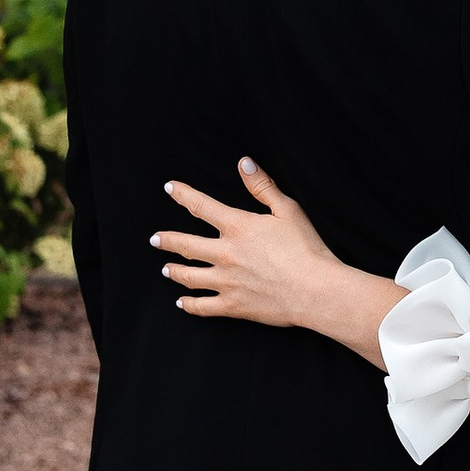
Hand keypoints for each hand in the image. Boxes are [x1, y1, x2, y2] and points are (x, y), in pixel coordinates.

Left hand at [152, 161, 404, 364]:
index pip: (201, 206)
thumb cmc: (307, 249)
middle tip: (155, 239)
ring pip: (189, 277)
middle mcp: (225, 254)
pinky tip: (182, 303)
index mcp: (238, 227)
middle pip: (186, 245)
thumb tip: (244, 163)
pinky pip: (203, 307)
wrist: (315, 290)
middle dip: (166, 240)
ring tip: (166, 269)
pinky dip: (190, 305)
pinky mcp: (233, 306)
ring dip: (174, 272)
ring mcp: (226, 282)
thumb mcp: (288, 210)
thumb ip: (263, 186)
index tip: (170, 188)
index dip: (183, 195)